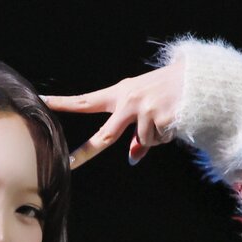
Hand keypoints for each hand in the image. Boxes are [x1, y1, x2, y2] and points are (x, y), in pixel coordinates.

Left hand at [40, 58, 184, 168]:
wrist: (199, 78)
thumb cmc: (168, 91)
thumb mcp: (146, 105)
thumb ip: (135, 130)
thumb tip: (132, 156)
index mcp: (120, 94)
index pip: (86, 101)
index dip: (64, 103)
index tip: (42, 101)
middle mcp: (128, 101)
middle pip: (104, 136)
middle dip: (86, 152)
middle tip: (69, 163)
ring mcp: (143, 110)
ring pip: (142, 142)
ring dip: (156, 136)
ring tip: (166, 115)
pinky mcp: (160, 118)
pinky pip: (159, 140)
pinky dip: (167, 135)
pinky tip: (174, 117)